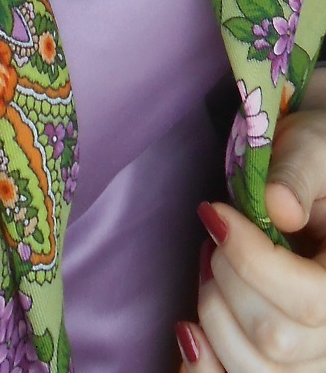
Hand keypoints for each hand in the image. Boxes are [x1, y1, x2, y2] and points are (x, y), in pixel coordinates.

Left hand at [176, 69, 325, 368]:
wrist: (315, 188)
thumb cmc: (314, 165)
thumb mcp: (312, 150)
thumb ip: (298, 174)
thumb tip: (277, 206)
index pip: (309, 301)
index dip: (250, 261)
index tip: (212, 213)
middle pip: (276, 340)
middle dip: (225, 282)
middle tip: (213, 235)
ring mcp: (316, 360)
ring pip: (255, 369)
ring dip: (212, 315)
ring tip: (209, 266)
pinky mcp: (287, 366)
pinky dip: (205, 367)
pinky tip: (188, 333)